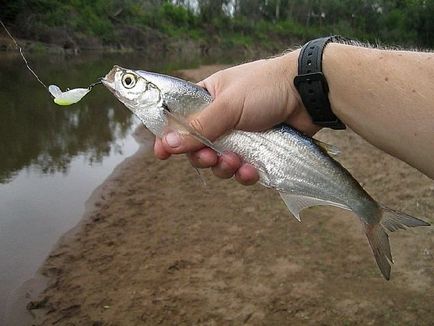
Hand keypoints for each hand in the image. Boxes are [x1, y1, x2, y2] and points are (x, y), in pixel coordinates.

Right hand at [154, 50, 319, 183]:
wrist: (307, 94)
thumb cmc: (264, 88)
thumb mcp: (227, 105)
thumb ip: (199, 127)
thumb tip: (167, 143)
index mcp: (208, 99)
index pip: (180, 120)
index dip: (170, 137)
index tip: (162, 153)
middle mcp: (221, 119)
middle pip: (198, 148)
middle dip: (203, 158)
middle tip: (210, 158)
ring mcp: (240, 137)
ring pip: (219, 163)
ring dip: (224, 168)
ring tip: (236, 162)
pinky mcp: (257, 152)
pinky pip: (242, 170)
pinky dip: (244, 174)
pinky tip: (250, 172)